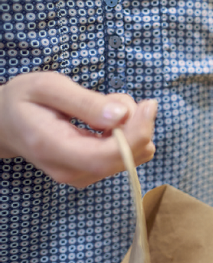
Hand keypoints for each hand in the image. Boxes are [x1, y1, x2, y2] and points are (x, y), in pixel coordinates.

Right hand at [0, 72, 157, 187]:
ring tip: (102, 105)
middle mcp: (70, 171)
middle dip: (136, 125)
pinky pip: (127, 154)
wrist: (6, 122)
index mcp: (53, 148)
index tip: (148, 106)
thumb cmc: (24, 100)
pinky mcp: (93, 172)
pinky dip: (127, 132)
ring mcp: (83, 175)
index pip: (105, 156)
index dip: (135, 134)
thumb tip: (121, 116)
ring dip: (131, 126)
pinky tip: (106, 118)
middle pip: (125, 158)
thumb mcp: (48, 87)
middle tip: (116, 98)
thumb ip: (85, 102)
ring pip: (132, 155)